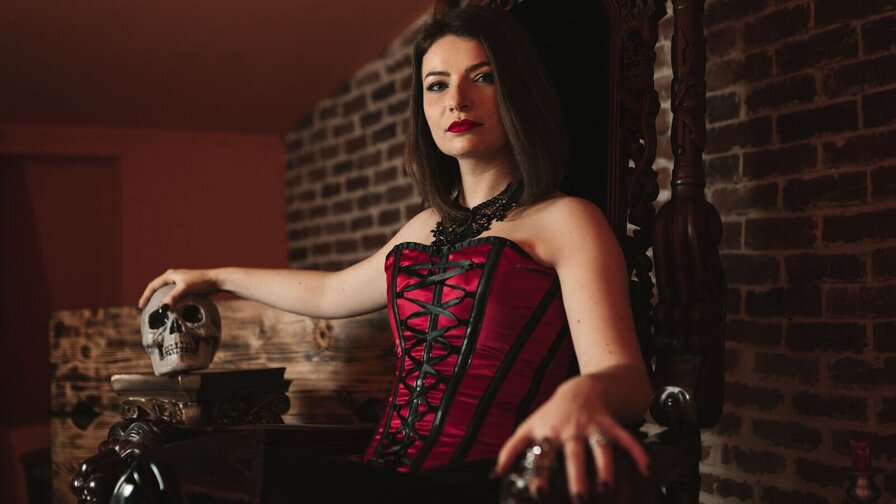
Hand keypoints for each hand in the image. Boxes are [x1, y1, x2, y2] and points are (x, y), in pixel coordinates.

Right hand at [137, 269, 222, 309]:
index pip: (152, 286)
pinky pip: (174, 296)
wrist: (217, 280)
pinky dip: (170, 303)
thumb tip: (162, 309)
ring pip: (166, 293)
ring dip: (160, 301)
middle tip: (145, 310)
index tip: (141, 307)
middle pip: (157, 289)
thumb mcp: (184, 288)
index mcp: (170, 275)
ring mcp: (180, 282)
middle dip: (150, 298)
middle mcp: (173, 277)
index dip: (145, 296)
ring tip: (155, 311)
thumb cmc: (201, 282)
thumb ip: (173, 298)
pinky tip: (170, 311)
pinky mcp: (187, 288)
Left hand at [494, 377, 649, 500]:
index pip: (543, 454)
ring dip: (605, 468)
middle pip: (574, 454)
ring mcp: (592, 426)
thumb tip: (495, 475)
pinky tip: (645, 470)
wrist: (581, 389)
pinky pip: (625, 438)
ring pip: (601, 448)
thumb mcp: (528, 427)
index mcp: (549, 432)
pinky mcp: (611, 424)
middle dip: (577, 476)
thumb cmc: (551, 414)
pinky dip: (636, 452)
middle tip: (579, 499)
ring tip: (607, 490)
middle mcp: (570, 429)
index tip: (539, 493)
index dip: (541, 472)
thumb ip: (510, 450)